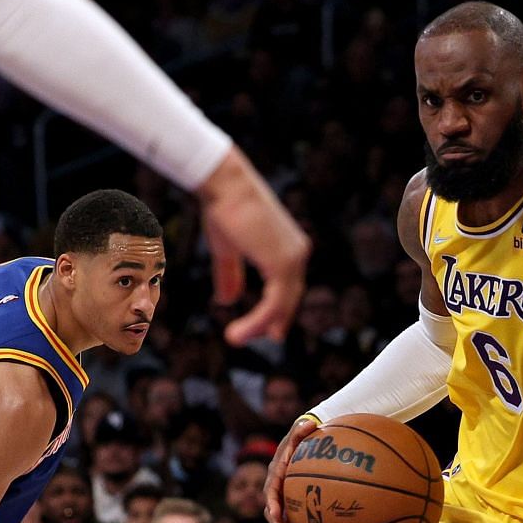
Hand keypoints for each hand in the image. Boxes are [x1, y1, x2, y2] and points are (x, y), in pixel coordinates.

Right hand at [199, 146, 311, 346]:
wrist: (224, 184)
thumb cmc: (223, 207)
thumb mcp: (227, 248)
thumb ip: (231, 275)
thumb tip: (227, 301)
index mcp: (290, 247)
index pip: (289, 285)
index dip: (280, 309)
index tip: (272, 331)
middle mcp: (298, 252)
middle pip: (290, 296)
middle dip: (276, 320)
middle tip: (269, 339)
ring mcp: (294, 259)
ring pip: (283, 304)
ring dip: (260, 325)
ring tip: (234, 338)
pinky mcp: (283, 265)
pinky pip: (275, 303)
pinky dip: (258, 320)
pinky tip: (239, 331)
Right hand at [264, 417, 321, 522]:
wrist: (304, 443)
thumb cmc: (303, 436)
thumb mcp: (302, 430)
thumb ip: (303, 429)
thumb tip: (310, 423)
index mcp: (275, 476)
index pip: (271, 493)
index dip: (272, 505)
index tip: (277, 515)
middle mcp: (275, 490)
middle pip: (272, 514)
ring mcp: (283, 499)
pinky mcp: (292, 505)